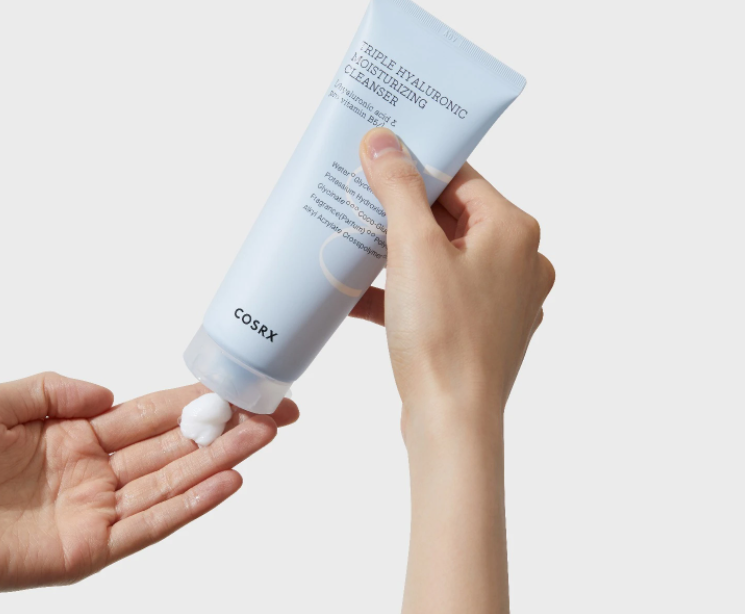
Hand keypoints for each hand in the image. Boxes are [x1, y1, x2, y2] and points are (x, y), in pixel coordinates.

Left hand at [0, 373, 296, 612]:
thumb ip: (56, 388)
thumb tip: (109, 392)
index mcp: (74, 436)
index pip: (149, 414)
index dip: (195, 399)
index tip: (239, 385)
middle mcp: (93, 473)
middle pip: (174, 447)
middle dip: (226, 427)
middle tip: (277, 411)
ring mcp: (95, 512)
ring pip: (172, 482)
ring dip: (220, 459)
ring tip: (265, 435)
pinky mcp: (88, 548)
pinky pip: (150, 523)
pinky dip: (191, 504)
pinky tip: (227, 481)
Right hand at [350, 128, 554, 425]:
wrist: (452, 422)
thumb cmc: (443, 337)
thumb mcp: (412, 248)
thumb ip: (398, 188)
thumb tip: (385, 141)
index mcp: (513, 232)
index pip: (460, 178)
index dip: (415, 166)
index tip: (376, 158)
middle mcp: (519, 263)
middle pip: (450, 218)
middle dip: (398, 213)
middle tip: (356, 200)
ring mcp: (502, 301)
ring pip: (441, 259)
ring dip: (395, 254)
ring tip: (352, 247)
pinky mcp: (480, 332)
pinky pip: (438, 297)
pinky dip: (402, 292)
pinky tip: (359, 296)